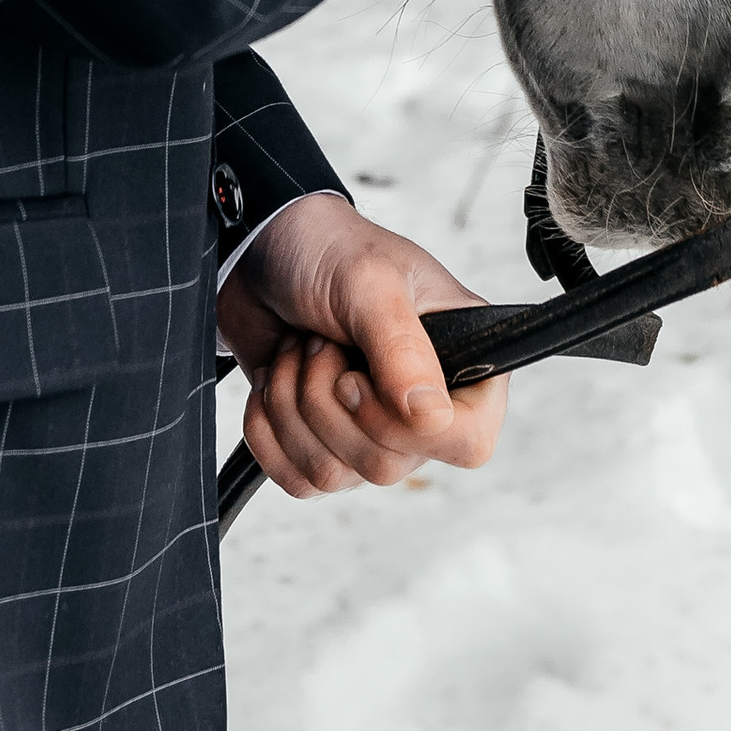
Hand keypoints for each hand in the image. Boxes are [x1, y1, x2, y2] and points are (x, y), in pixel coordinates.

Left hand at [218, 194, 505, 500]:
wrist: (263, 251)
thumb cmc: (328, 250)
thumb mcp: (368, 281)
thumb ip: (402, 347)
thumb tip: (431, 417)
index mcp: (463, 362)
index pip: (467, 442)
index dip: (403, 425)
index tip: (354, 375)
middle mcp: (424, 408)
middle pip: (386, 466)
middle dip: (326, 401)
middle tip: (320, 343)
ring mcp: (374, 433)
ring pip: (333, 475)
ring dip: (293, 405)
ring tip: (299, 350)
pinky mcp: (325, 446)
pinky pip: (297, 480)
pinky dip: (269, 428)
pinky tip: (274, 377)